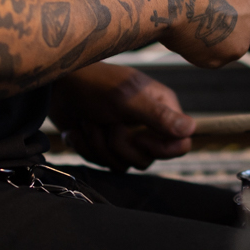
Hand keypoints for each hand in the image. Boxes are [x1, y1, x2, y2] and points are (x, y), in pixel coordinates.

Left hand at [48, 64, 194, 170]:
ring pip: (122, 164)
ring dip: (99, 144)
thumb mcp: (127, 100)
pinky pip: (102, 164)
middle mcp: (147, 125)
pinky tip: (78, 128)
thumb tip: (192, 129)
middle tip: (107, 121)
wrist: (57, 86)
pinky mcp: (104, 146)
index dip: (160, 148)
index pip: (180, 144)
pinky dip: (86, 147)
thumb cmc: (94, 85)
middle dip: (119, 143)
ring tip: (90, 120)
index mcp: (161, 108)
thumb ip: (159, 116)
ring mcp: (125, 137)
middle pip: (146, 159)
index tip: (139, 137)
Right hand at [156, 0, 249, 67]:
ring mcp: (241, 40)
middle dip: (234, 20)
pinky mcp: (222, 58)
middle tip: (209, 11)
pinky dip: (203, 47)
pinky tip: (187, 33)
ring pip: (232, 40)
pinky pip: (214, 53)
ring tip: (193, 20)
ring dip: (219, 34)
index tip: (244, 5)